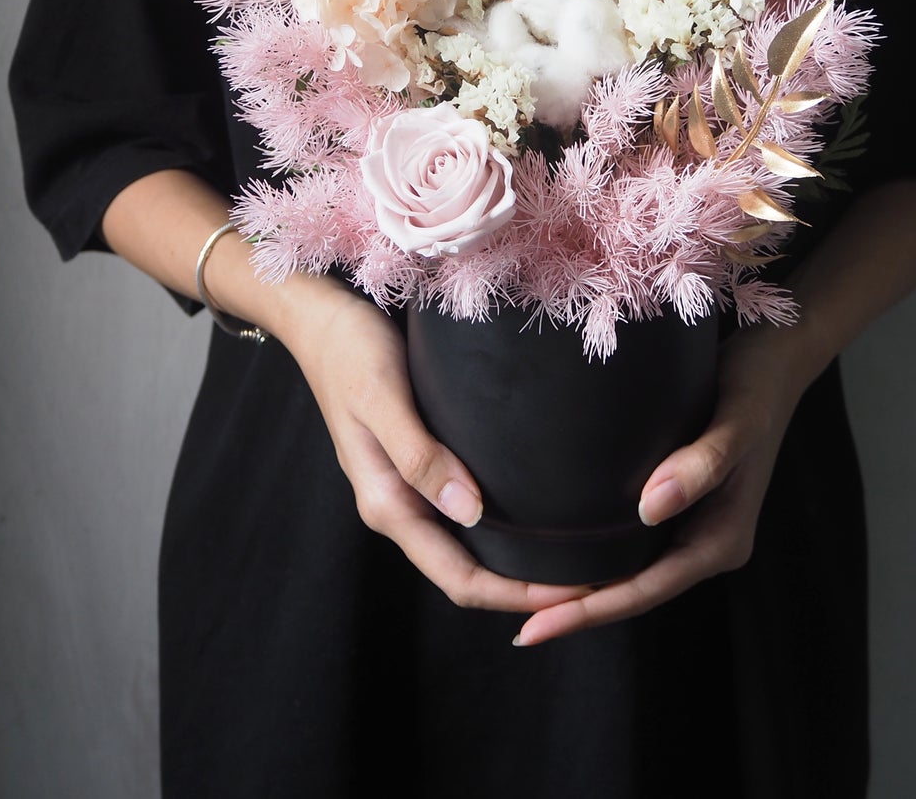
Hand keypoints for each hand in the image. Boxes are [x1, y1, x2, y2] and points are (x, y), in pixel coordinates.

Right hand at [278, 277, 589, 615]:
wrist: (321, 320)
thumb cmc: (351, 351)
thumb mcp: (383, 397)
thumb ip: (419, 456)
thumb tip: (470, 512)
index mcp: (387, 503)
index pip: (458, 577)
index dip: (515, 595)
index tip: (574, 592)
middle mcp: (399, 505)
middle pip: (466, 572)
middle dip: (524, 590)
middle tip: (594, 583)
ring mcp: (408, 488)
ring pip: (466, 547)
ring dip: (516, 563)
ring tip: (575, 558)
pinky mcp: (419, 463)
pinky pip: (464, 512)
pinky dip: (502, 526)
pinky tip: (537, 513)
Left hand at [510, 321, 812, 646]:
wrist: (776, 358)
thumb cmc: (755, 385)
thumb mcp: (737, 421)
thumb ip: (702, 465)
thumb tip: (650, 509)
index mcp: (723, 539)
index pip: (647, 589)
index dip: (590, 610)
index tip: (536, 627)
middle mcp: (708, 541)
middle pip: (635, 590)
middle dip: (578, 610)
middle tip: (519, 625)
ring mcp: (693, 525)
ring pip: (631, 571)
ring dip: (583, 587)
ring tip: (525, 598)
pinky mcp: (680, 503)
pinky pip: (632, 543)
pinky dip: (596, 554)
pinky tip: (559, 551)